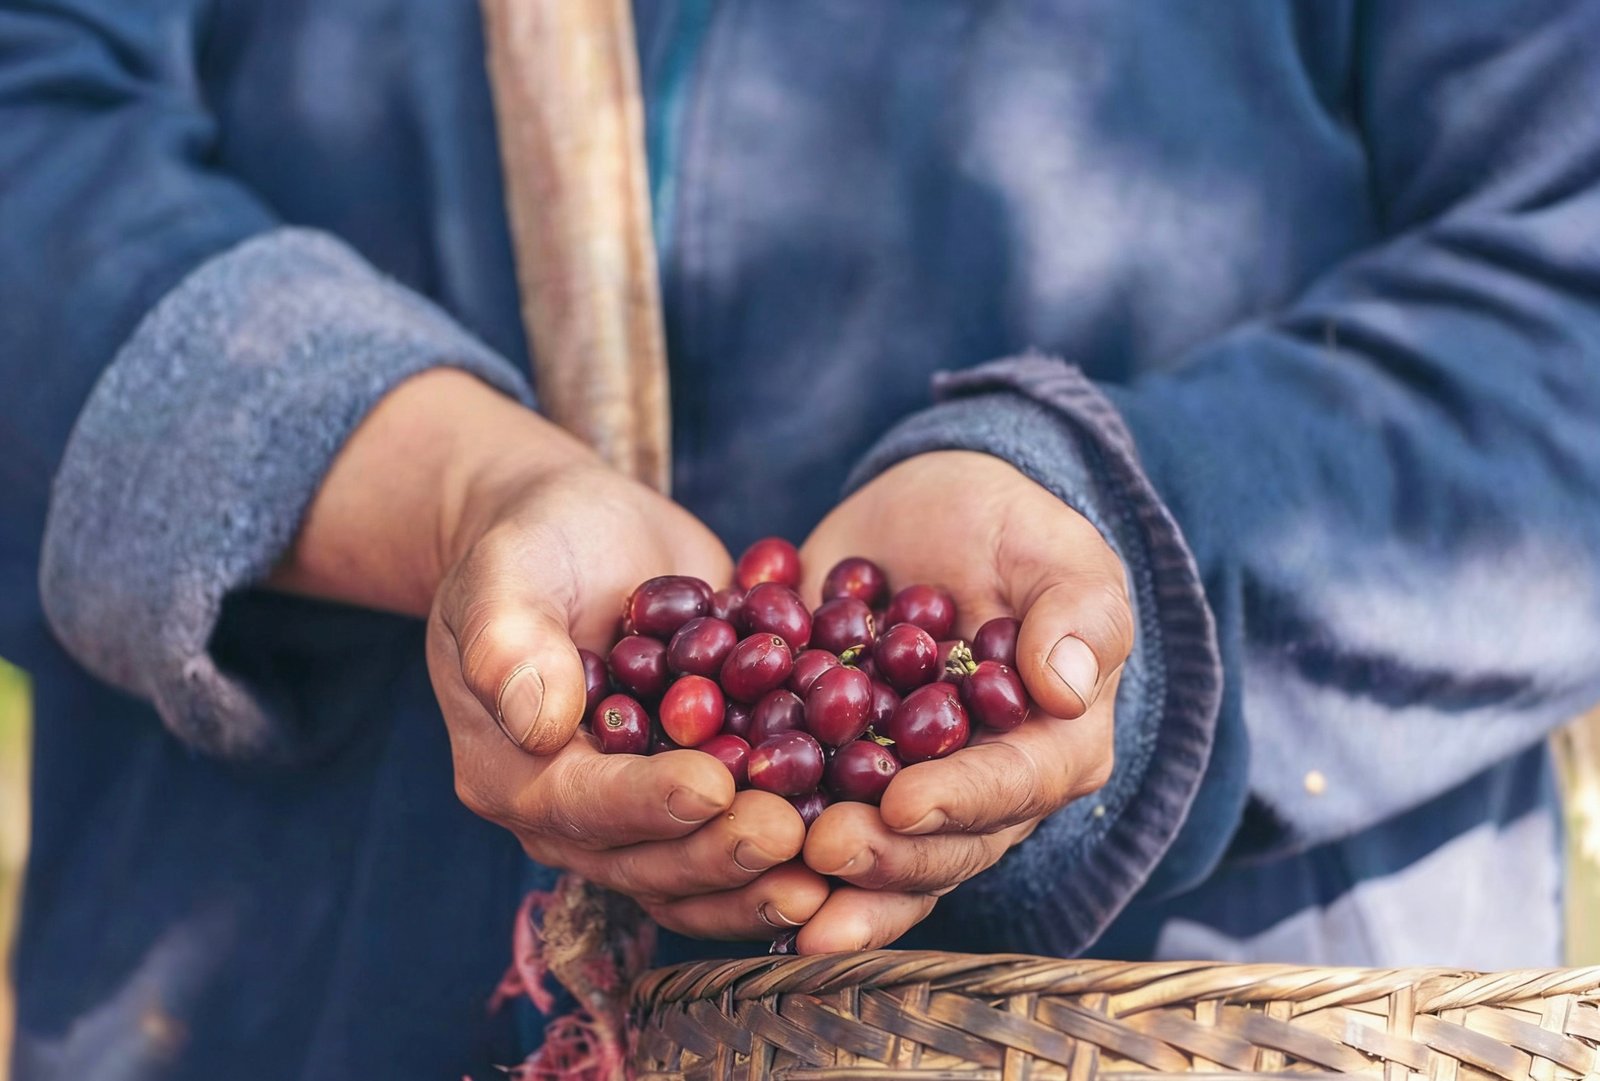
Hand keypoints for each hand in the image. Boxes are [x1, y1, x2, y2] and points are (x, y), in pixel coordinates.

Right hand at [427, 453, 828, 938]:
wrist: (585, 532)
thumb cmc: (533, 541)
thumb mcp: (506, 572)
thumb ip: (508, 643)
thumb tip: (537, 721)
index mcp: (514, 771)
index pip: (580, 805)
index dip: (645, 804)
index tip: (711, 787)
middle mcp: (577, 811)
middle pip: (647, 859)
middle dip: (721, 852)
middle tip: (792, 835)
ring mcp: (644, 807)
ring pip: (699, 869)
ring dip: (763, 875)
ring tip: (832, 859)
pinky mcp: (701, 788)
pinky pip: (741, 832)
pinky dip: (797, 838)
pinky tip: (861, 828)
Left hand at [795, 450, 1132, 951]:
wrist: (919, 514)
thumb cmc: (1007, 529)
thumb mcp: (1055, 550)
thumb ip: (1076, 613)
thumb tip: (1064, 688)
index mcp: (1052, 748)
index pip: (1014, 788)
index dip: (960, 803)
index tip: (904, 806)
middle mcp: (980, 793)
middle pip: (940, 849)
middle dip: (881, 858)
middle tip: (820, 849)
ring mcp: (903, 795)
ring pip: (871, 858)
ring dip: (822, 879)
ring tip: (769, 869)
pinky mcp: (835, 779)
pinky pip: (802, 817)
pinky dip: (762, 832)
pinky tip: (713, 842)